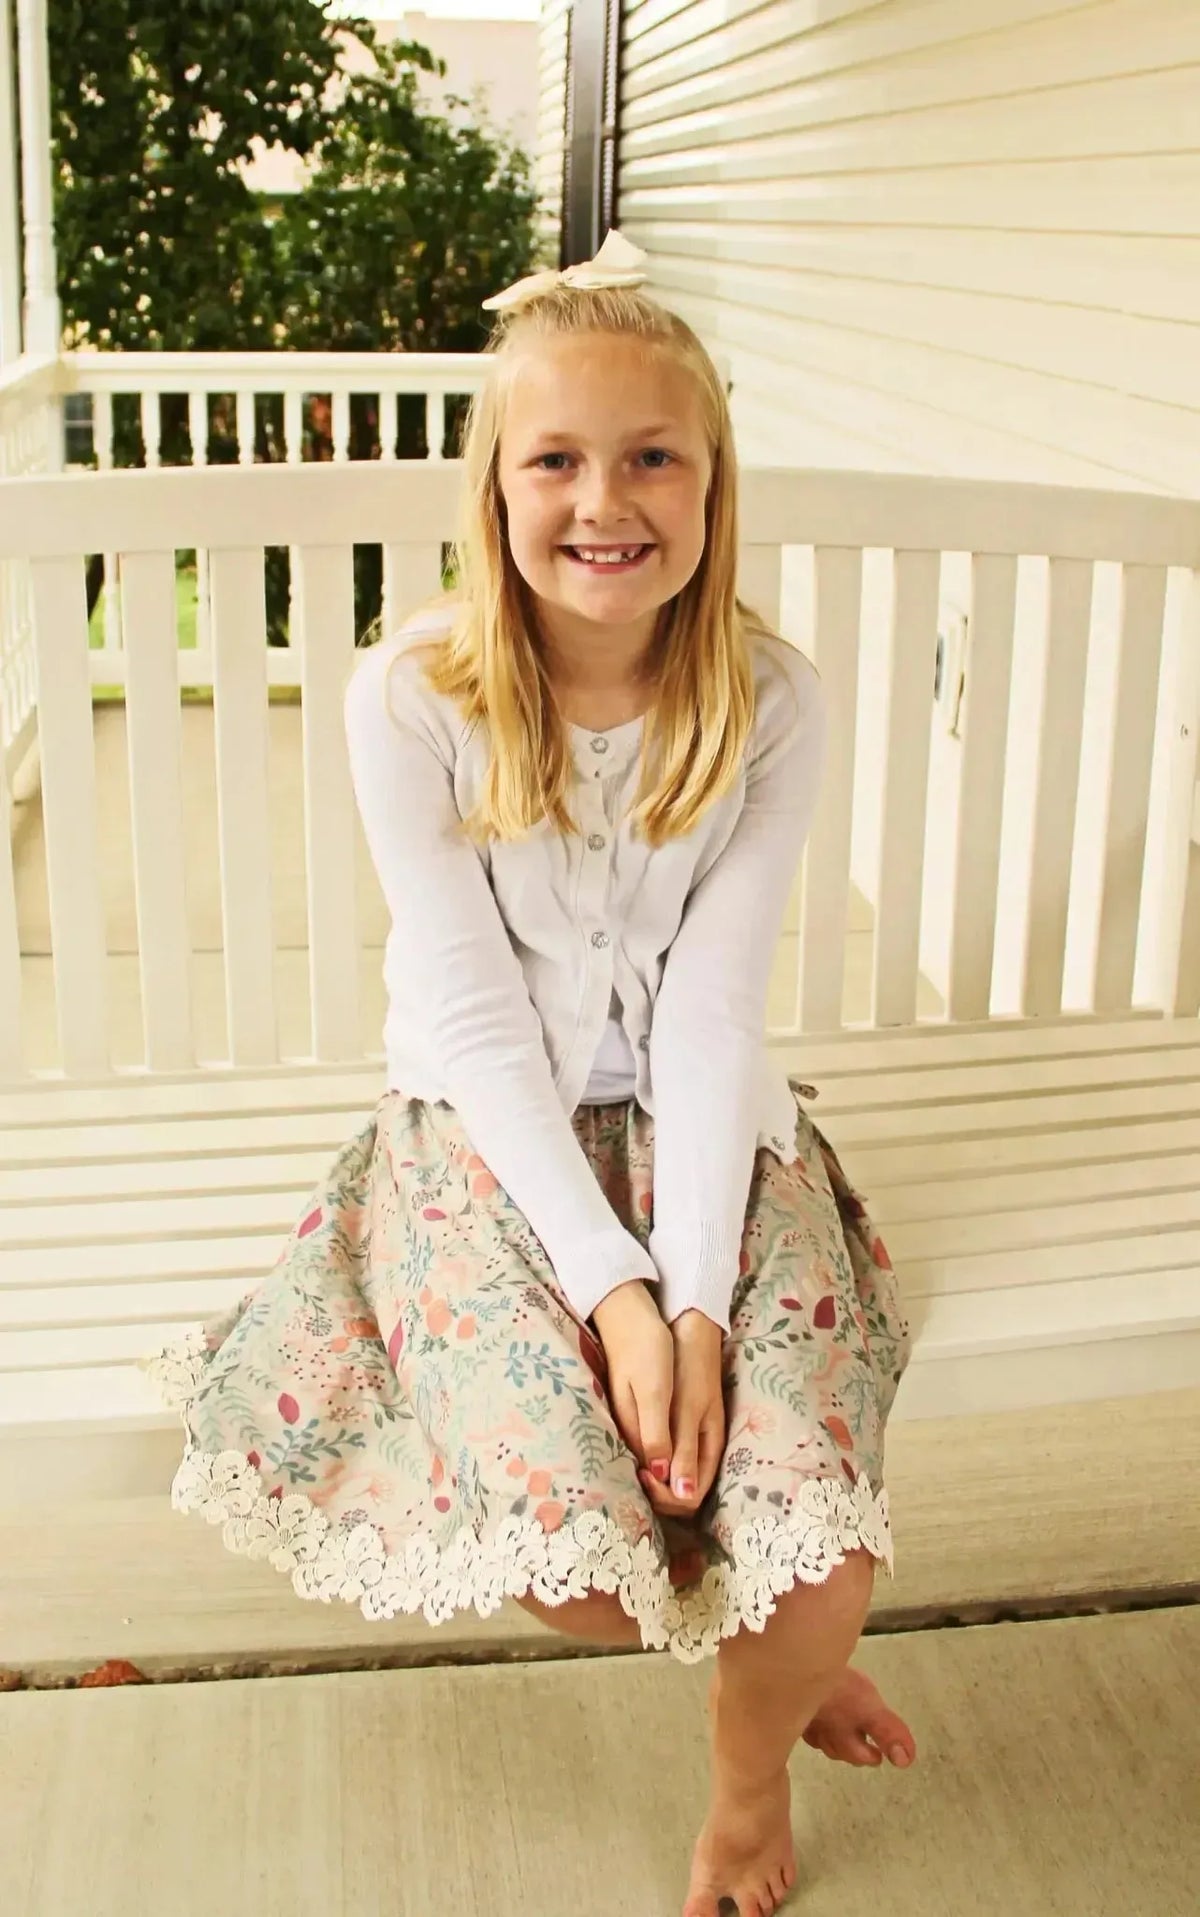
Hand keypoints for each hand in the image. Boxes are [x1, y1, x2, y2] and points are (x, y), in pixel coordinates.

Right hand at [591, 1281, 674, 1483]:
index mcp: (634, 1432)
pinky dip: (666, 1452)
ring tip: (692, 1465)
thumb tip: (665, 1480)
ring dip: (671, 1473)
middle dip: (672, 1490)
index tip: (690, 1484)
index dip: (674, 1494)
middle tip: (694, 1478)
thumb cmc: (646, 1348)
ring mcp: (630, 1419)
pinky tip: (681, 1444)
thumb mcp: (655, 1392)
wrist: (627, 1311)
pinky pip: (651, 1443)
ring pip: (653, 1463)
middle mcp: (629, 1432)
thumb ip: (658, 1436)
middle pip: (650, 1481)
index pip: (653, 1485)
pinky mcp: (634, 1408)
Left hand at [638, 1309, 725, 1519]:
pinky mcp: (679, 1425)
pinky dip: (650, 1462)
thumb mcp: (684, 1408)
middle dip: (657, 1492)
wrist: (687, 1328)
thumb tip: (679, 1493)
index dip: (665, 1496)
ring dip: (652, 1479)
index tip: (643, 1475)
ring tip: (630, 1461)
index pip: (690, 1498)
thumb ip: (679, 1448)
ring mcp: (692, 1437)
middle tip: (634, 1470)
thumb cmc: (687, 1366)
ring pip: (671, 1478)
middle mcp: (702, 1449)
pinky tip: (633, 1449)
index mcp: (709, 1447)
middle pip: (680, 1493)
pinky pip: (666, 1458)